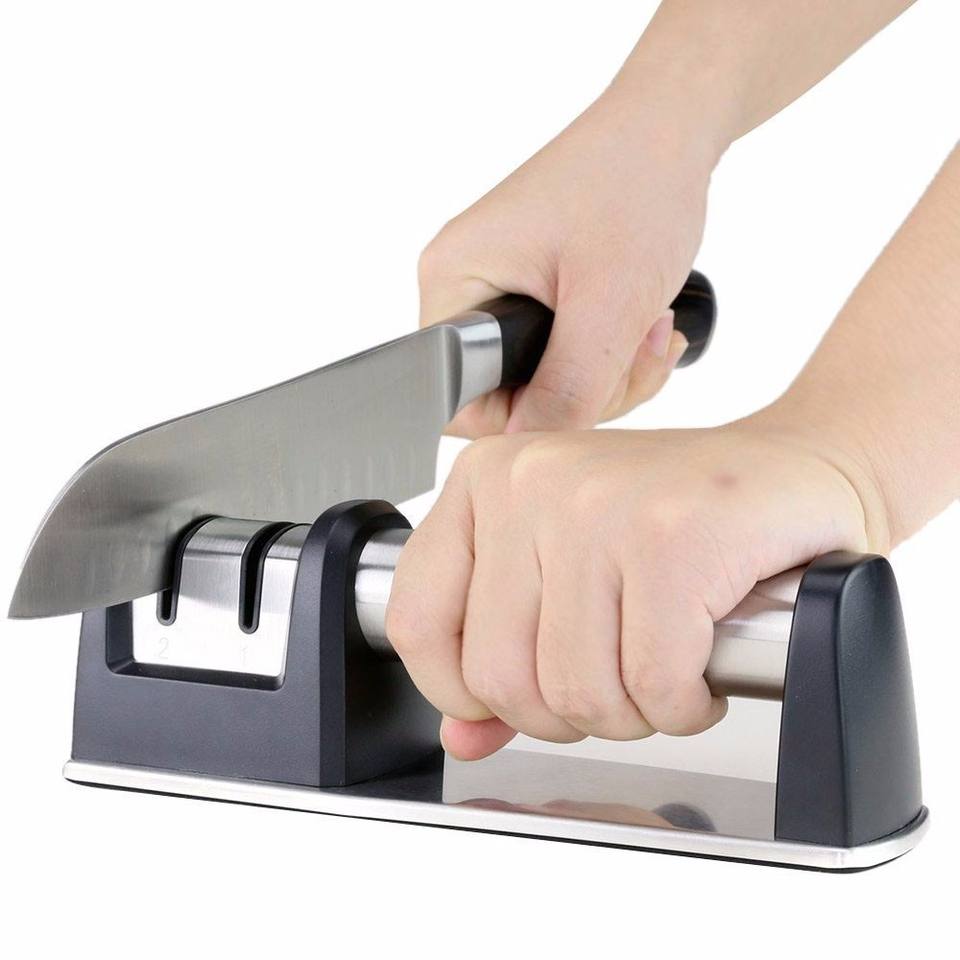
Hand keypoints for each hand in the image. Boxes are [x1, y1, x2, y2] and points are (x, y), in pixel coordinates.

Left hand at [387, 413, 886, 759]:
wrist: (796, 469)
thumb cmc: (680, 517)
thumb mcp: (567, 566)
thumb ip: (504, 650)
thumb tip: (464, 734)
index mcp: (486, 482)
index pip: (418, 622)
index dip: (462, 691)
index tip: (516, 697)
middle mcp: (530, 483)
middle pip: (501, 678)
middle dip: (568, 714)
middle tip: (616, 684)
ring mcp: (600, 506)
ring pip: (579, 692)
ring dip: (632, 713)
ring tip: (661, 671)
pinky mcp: (673, 538)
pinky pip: (654, 686)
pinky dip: (684, 706)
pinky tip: (699, 673)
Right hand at [418, 87, 721, 436]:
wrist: (670, 127)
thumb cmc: (634, 185)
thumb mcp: (606, 303)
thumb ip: (567, 388)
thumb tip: (532, 449)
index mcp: (455, 280)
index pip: (454, 395)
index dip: (518, 415)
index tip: (583, 397)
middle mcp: (467, 285)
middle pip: (505, 394)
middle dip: (584, 391)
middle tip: (637, 352)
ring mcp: (501, 286)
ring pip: (542, 380)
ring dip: (609, 373)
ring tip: (650, 327)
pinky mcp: (534, 289)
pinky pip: (561, 354)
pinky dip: (608, 354)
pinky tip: (644, 325)